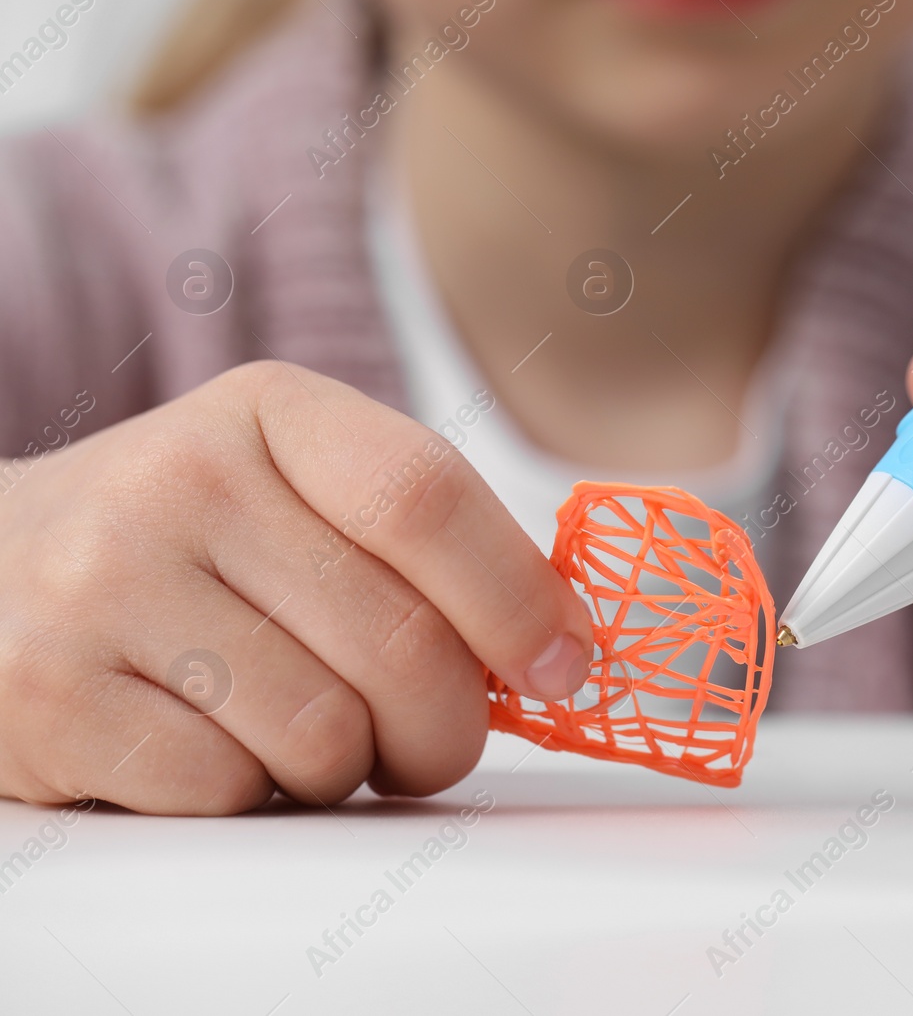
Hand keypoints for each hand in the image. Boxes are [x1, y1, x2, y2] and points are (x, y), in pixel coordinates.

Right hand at [0, 362, 593, 814]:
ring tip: (297, 729)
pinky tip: (211, 744)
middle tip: (431, 740)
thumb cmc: (189, 545)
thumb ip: (421, 546)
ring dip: (343, 766)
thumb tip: (561, 646)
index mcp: (271, 411)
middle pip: (401, 641)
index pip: (427, 500)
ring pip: (325, 734)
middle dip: (449, 726)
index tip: (567, 666)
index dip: (518, 600)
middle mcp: (181, 478)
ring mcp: (101, 583)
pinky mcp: (49, 694)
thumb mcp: (297, 492)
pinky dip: (248, 794)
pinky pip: (228, 790)